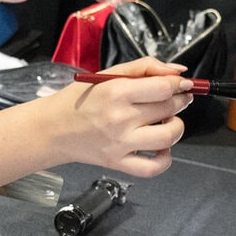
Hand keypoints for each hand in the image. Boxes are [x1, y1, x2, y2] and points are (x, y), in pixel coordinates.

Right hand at [41, 56, 191, 177]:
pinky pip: (153, 167)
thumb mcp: (108, 74)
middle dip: (179, 101)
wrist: (53, 129)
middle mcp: (119, 119)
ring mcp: (120, 144)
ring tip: (167, 121)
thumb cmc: (81, 100)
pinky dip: (165, 158)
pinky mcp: (118, 163)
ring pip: (168, 137)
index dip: (179, 84)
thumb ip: (145, 68)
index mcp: (116, 92)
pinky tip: (161, 147)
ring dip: (176, 127)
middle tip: (174, 98)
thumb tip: (178, 71)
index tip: (182, 84)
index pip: (163, 88)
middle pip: (168, 109)